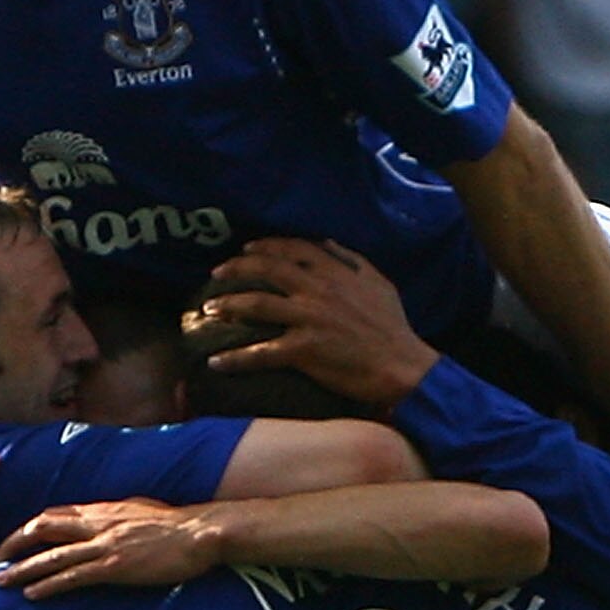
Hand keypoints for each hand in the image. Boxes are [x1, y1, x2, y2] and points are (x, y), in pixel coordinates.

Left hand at [0, 499, 217, 595]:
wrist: (200, 533)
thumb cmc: (178, 525)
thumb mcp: (141, 510)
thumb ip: (117, 516)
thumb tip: (106, 520)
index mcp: (103, 510)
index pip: (55, 513)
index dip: (29, 527)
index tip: (13, 540)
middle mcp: (97, 523)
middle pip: (42, 527)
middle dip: (14, 543)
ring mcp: (104, 545)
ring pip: (51, 555)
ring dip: (22, 569)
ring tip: (0, 582)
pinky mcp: (115, 567)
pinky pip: (73, 576)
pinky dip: (48, 585)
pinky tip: (31, 595)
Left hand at [198, 239, 437, 408]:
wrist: (402, 366)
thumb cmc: (393, 327)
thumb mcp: (378, 282)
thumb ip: (351, 260)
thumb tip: (327, 243)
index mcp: (335, 271)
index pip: (291, 248)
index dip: (264, 246)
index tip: (246, 249)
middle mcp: (317, 289)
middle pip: (266, 269)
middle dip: (235, 269)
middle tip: (216, 275)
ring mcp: (308, 319)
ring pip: (256, 304)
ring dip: (227, 305)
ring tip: (208, 310)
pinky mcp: (304, 351)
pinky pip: (261, 353)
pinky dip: (235, 358)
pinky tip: (215, 362)